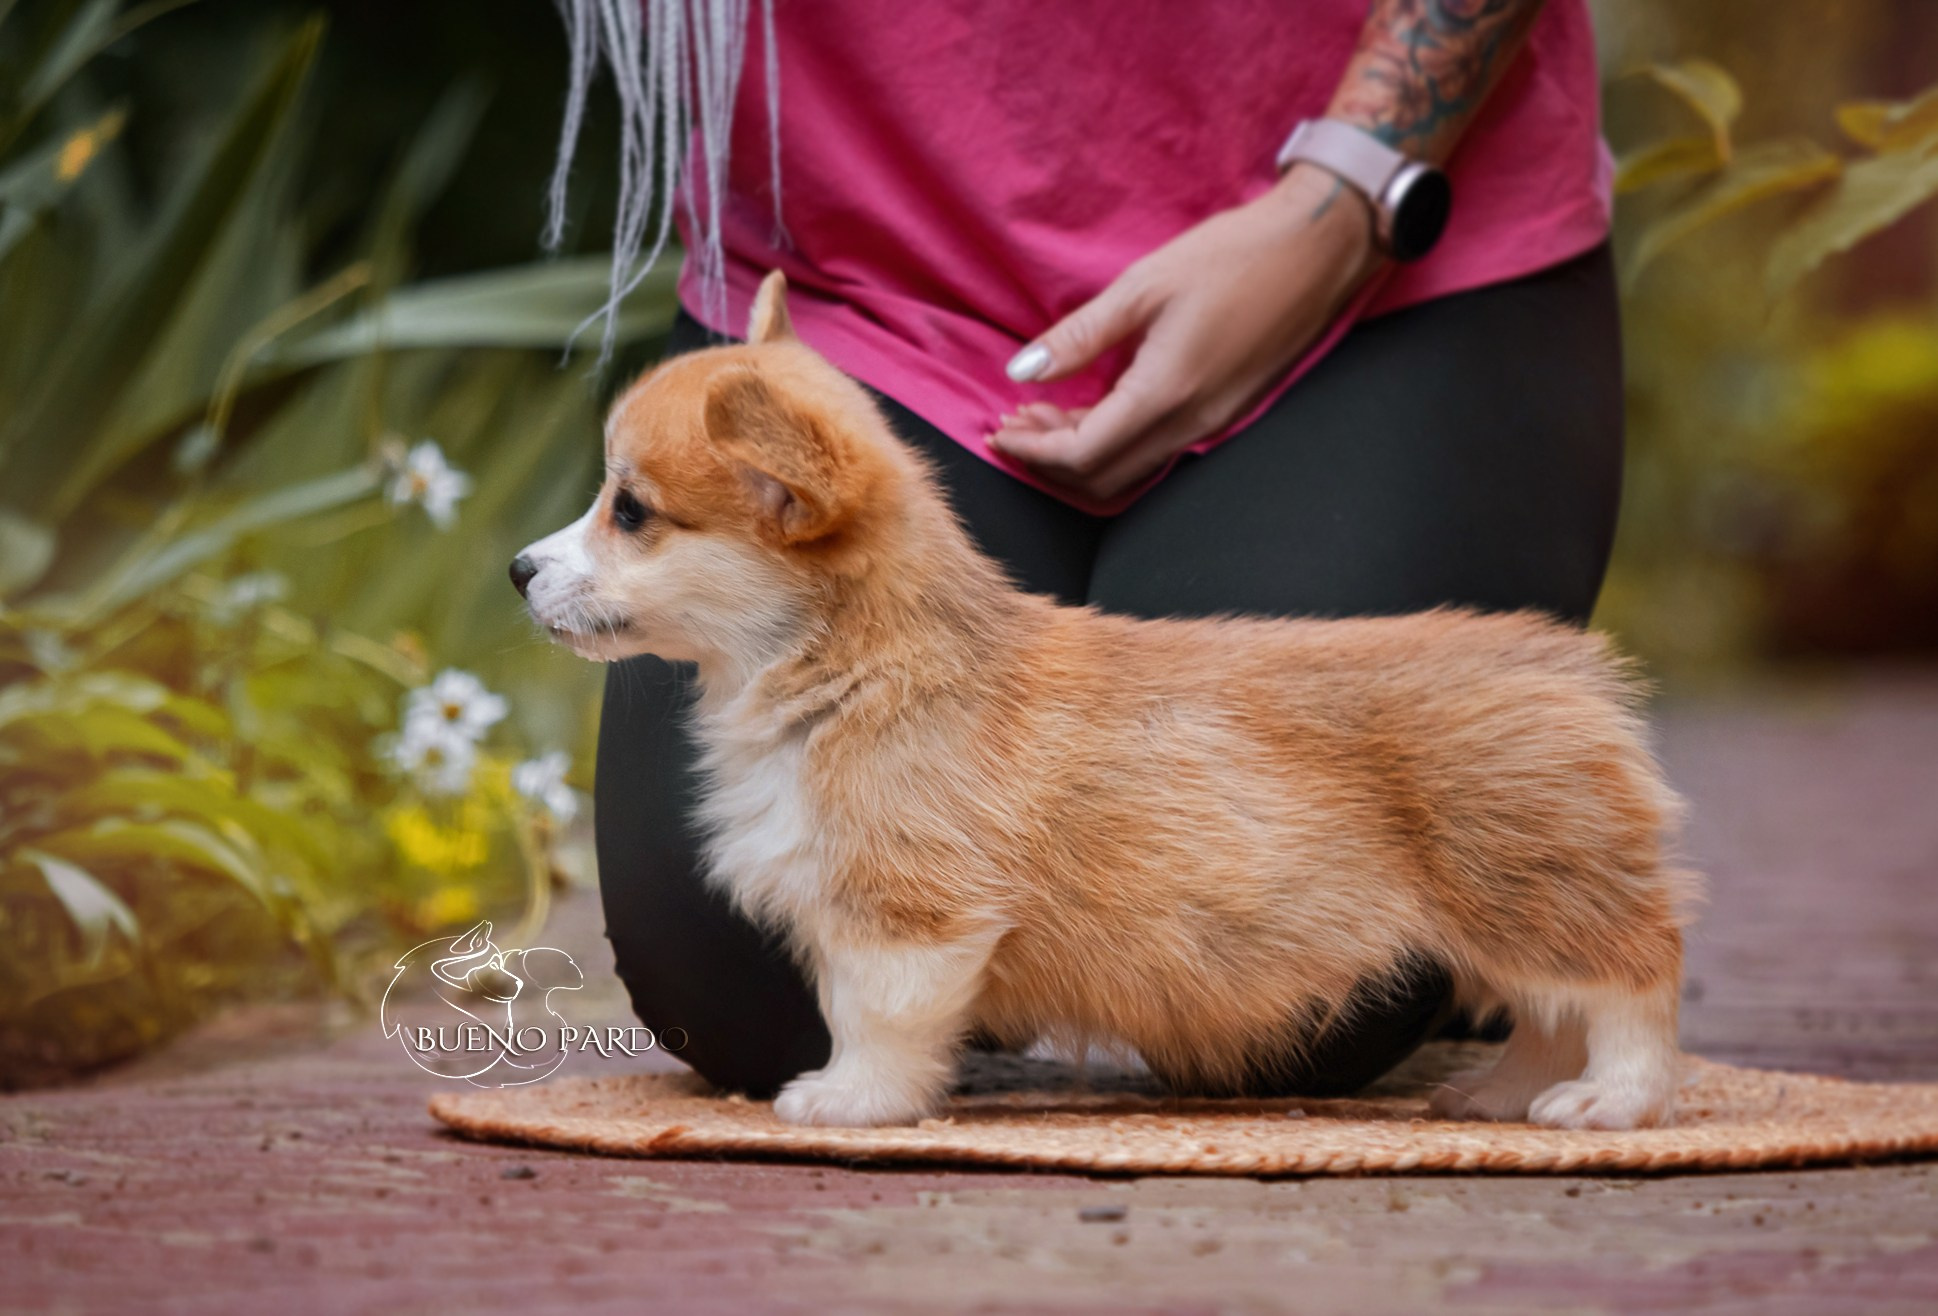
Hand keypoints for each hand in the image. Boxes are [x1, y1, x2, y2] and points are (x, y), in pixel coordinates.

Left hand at [988, 164, 1383, 503]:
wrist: (1318, 249)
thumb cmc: (1234, 255)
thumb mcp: (1144, 285)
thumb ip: (1080, 336)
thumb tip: (1023, 371)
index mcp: (1166, 394)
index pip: (1082, 455)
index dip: (1033, 451)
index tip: (998, 428)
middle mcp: (1191, 424)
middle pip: (1103, 478)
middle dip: (1049, 460)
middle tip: (1014, 422)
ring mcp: (1212, 425)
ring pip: (1130, 469)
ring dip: (1081, 454)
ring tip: (1044, 412)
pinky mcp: (1224, 413)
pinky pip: (1156, 449)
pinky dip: (1115, 441)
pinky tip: (1094, 406)